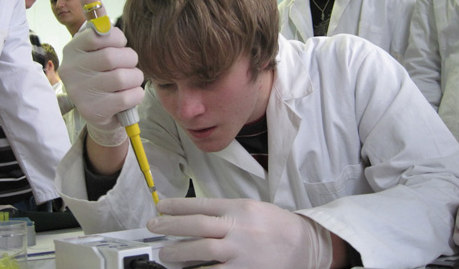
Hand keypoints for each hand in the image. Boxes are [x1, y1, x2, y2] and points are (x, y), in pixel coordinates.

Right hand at [59, 0, 144, 145]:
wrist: (101, 114)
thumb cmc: (102, 73)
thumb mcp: (96, 46)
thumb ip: (96, 20)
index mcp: (72, 48)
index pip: (102, 34)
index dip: (119, 39)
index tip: (120, 45)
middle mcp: (71, 69)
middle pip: (114, 56)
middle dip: (130, 60)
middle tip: (129, 65)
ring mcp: (81, 92)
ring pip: (124, 77)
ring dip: (135, 78)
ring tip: (130, 81)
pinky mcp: (94, 111)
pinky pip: (128, 96)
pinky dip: (136, 95)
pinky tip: (129, 95)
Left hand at [147, 198, 332, 268]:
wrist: (305, 247)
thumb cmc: (278, 226)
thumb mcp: (253, 209)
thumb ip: (227, 212)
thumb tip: (197, 216)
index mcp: (240, 208)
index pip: (202, 205)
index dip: (178, 206)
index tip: (161, 207)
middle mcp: (238, 228)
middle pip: (197, 226)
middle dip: (171, 226)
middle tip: (153, 227)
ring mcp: (240, 252)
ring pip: (201, 250)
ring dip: (178, 252)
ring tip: (164, 253)